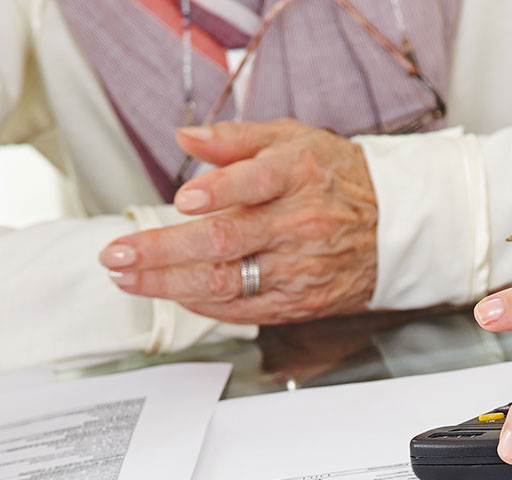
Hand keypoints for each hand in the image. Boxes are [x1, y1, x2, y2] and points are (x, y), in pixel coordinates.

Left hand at [99, 119, 377, 323]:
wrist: (392, 227)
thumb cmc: (334, 180)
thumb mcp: (292, 140)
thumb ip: (235, 140)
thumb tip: (185, 138)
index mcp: (298, 175)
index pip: (257, 181)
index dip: (219, 190)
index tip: (184, 199)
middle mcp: (299, 224)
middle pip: (226, 240)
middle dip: (164, 250)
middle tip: (119, 253)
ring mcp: (299, 267)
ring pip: (226, 282)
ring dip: (169, 283)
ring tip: (128, 277)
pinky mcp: (298, 302)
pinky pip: (242, 309)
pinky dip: (202, 303)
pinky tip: (170, 293)